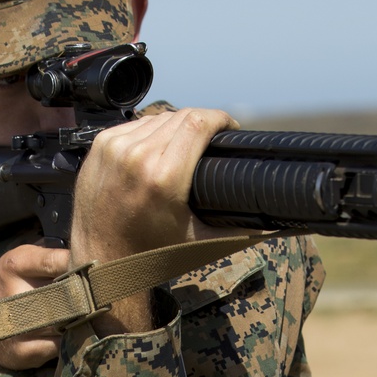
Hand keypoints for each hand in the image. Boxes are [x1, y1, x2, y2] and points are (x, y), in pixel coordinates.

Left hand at [69, 107, 237, 268]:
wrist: (104, 260)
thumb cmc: (152, 254)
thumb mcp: (200, 240)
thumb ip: (241, 230)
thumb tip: (275, 225)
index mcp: (162, 176)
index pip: (199, 121)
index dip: (220, 118)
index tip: (228, 128)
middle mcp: (136, 157)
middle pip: (180, 116)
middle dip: (201, 123)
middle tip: (209, 141)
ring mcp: (114, 148)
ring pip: (157, 118)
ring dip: (175, 126)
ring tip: (184, 145)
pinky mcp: (100, 146)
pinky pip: (134, 125)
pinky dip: (149, 133)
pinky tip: (156, 149)